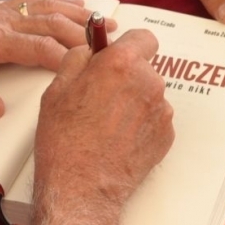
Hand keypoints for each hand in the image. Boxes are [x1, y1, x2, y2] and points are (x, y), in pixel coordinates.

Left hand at [0, 0, 99, 116]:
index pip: (36, 47)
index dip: (65, 56)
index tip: (89, 66)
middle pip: (50, 23)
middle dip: (83, 33)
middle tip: (112, 44)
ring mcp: (0, 12)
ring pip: (47, 8)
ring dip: (78, 14)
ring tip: (106, 21)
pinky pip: (35, 0)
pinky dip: (59, 2)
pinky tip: (76, 6)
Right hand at [32, 30, 174, 211]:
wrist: (81, 187)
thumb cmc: (65, 140)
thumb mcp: (57, 88)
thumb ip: (78, 58)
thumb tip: (91, 49)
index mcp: (121, 64)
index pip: (143, 37)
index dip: (128, 45)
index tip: (116, 55)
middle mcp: (148, 82)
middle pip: (144, 68)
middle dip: (126, 77)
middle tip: (101, 97)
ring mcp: (161, 110)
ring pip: (150, 94)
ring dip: (134, 102)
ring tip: (107, 124)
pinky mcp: (167, 135)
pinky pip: (155, 119)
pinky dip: (141, 125)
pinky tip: (119, 139)